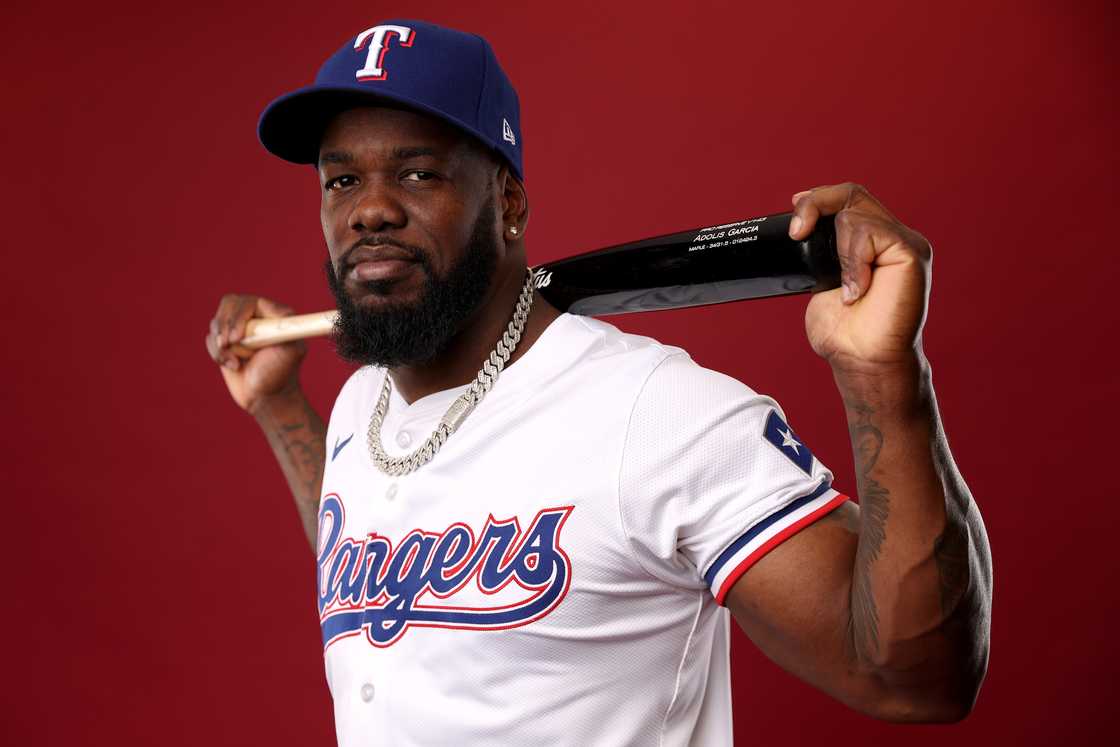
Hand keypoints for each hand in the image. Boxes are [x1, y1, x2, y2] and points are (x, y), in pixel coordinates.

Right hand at [205, 294, 307, 412]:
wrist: (266, 397)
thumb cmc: (280, 374)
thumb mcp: (291, 351)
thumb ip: (288, 330)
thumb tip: (283, 313)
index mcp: (272, 314)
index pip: (247, 302)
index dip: (239, 317)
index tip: (238, 338)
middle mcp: (255, 317)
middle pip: (228, 305)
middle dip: (224, 327)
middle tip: (227, 345)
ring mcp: (238, 328)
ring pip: (217, 323)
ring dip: (222, 346)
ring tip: (236, 363)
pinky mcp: (225, 342)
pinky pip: (210, 339)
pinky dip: (217, 354)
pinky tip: (233, 366)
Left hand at [790, 183, 931, 372]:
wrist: (862, 361)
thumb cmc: (844, 333)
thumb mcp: (821, 283)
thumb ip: (820, 255)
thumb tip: (800, 228)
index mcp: (872, 243)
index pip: (848, 202)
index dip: (819, 199)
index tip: (795, 210)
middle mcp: (892, 238)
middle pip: (853, 194)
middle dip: (817, 204)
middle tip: (797, 232)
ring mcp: (905, 244)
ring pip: (857, 215)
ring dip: (837, 248)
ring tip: (839, 285)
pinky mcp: (912, 254)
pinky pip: (874, 234)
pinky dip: (853, 260)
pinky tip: (854, 290)